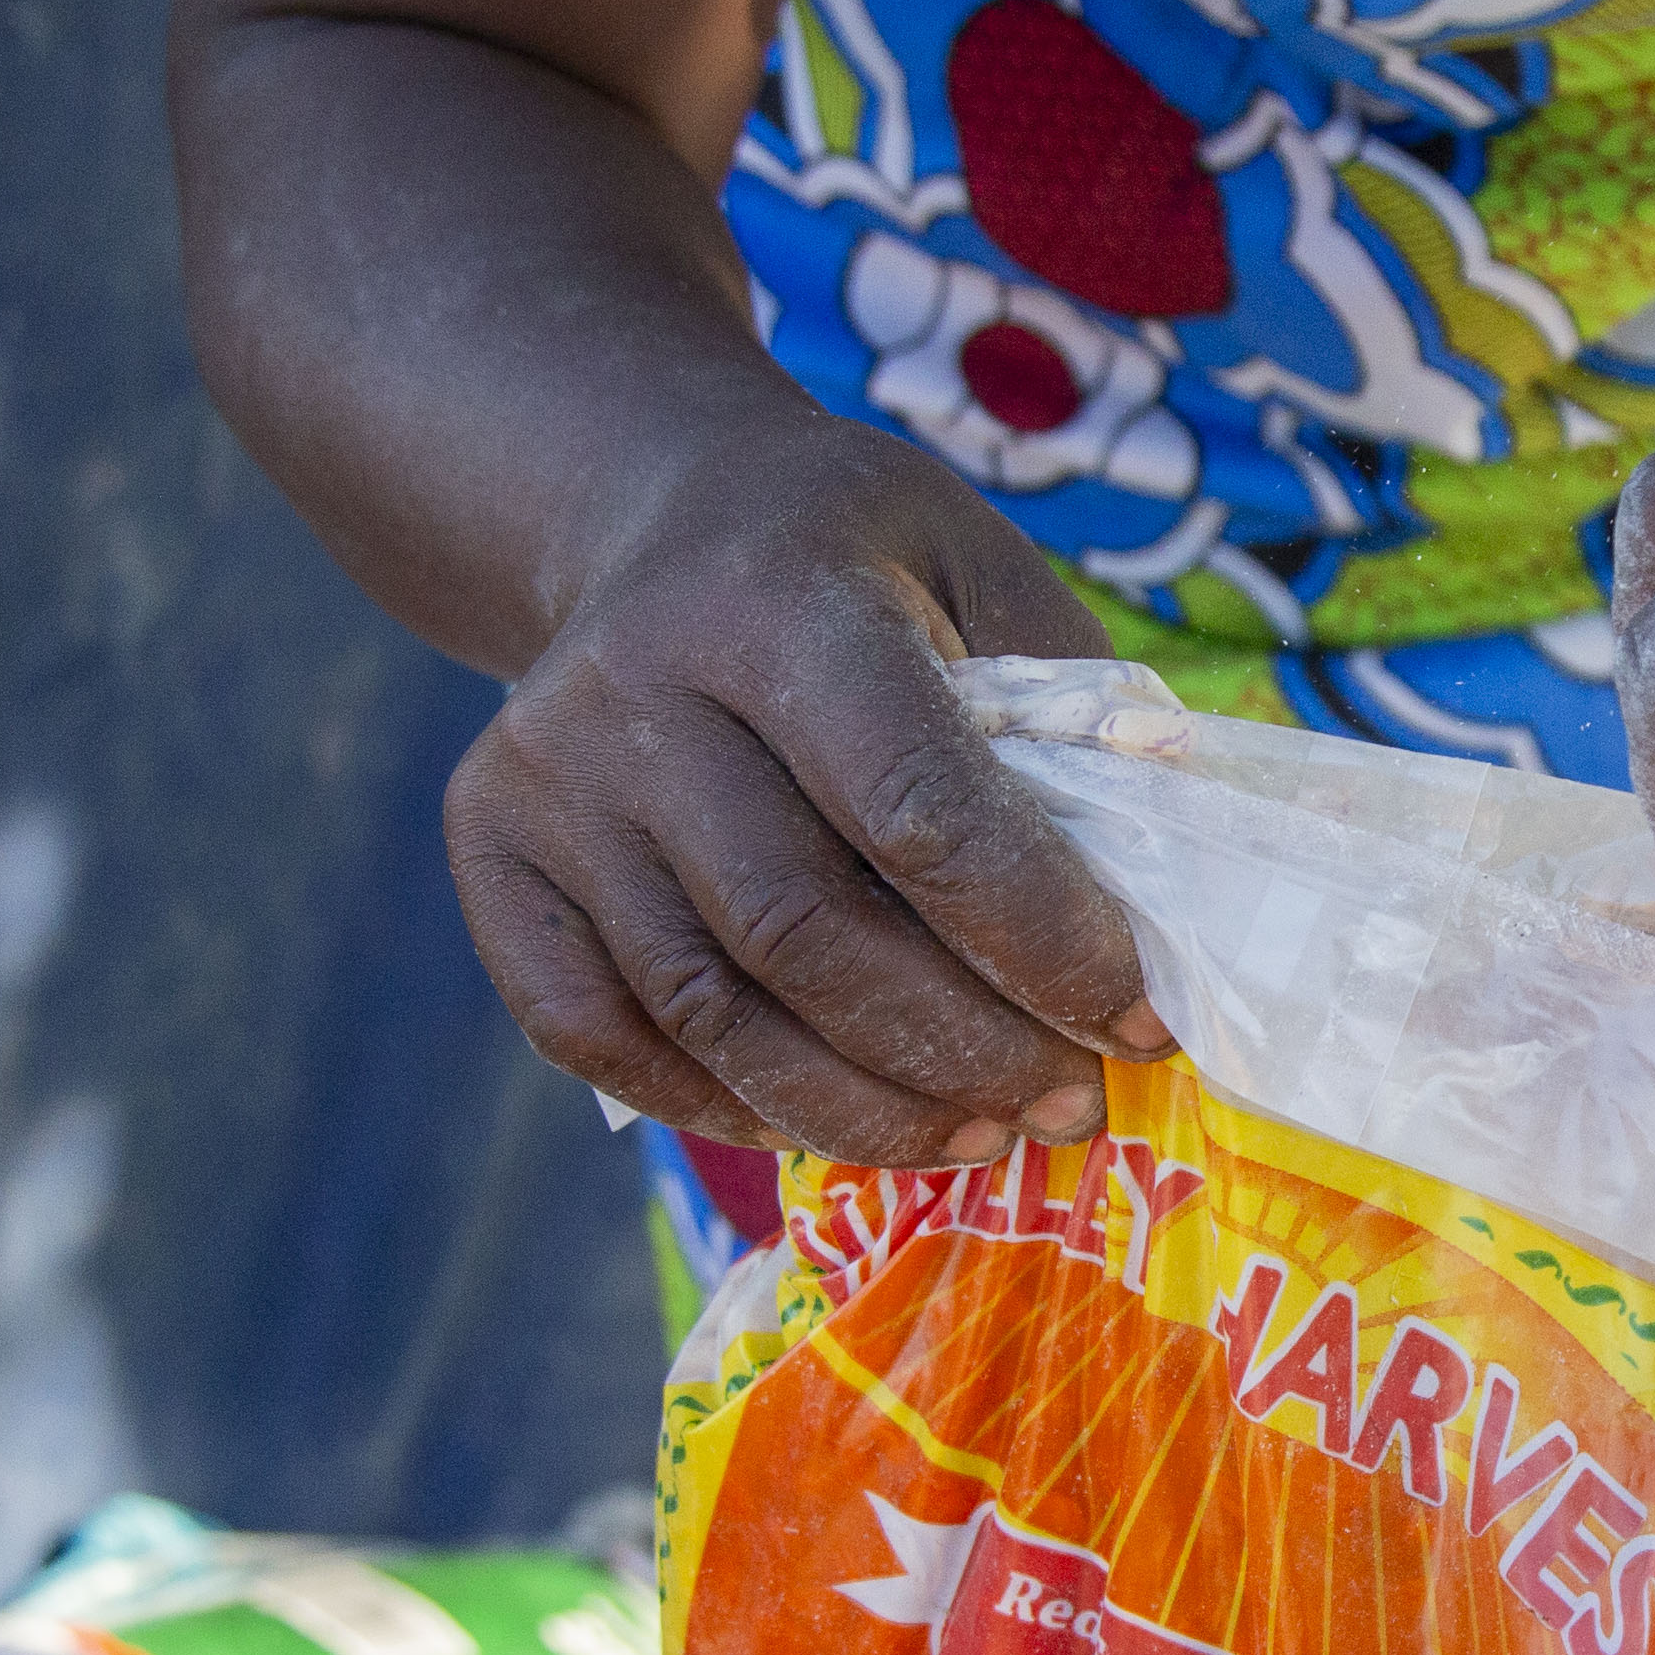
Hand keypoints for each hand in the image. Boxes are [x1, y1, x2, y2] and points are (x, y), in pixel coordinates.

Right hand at [443, 420, 1166, 1163]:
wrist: (668, 517)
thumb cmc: (868, 565)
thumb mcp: (988, 576)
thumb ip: (1073, 725)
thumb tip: (1164, 909)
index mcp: (781, 599)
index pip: (918, 811)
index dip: (1039, 943)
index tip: (1134, 1023)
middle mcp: (636, 686)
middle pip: (805, 932)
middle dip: (959, 1050)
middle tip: (1066, 1106)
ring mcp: (546, 775)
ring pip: (707, 1007)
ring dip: (859, 1107)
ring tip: (979, 1137)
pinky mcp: (489, 848)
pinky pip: (596, 1032)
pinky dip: (721, 1103)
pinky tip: (832, 1122)